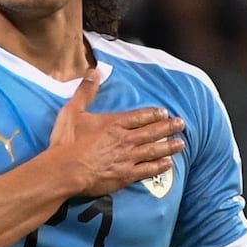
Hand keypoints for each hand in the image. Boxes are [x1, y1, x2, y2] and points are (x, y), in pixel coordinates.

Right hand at [48, 69, 184, 196]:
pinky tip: (168, 164)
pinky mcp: (125, 176)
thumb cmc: (66, 142)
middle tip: (181, 124)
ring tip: (181, 144)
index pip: (139, 117)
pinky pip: (147, 170)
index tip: (165, 112)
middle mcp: (124, 140)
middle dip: (168, 127)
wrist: (65, 170)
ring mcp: (127, 158)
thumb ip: (85, 91)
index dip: (153, 114)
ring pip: (153, 150)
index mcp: (113, 124)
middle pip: (151, 132)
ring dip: (168, 146)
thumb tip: (94, 70)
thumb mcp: (73, 111)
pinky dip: (159, 166)